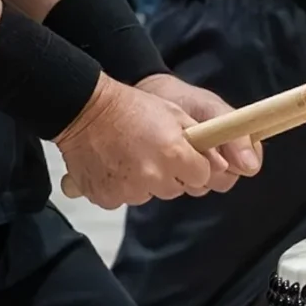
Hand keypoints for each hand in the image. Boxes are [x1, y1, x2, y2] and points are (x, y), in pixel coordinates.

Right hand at [57, 75, 241, 207]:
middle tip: (153, 151)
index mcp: (175, 155)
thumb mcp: (174, 114)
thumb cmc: (131, 107)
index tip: (184, 154)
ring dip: (145, 181)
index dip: (195, 165)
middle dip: (171, 174)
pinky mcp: (107, 198)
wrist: (84, 110)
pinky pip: (123, 199)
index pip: (202, 177)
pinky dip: (120, 186)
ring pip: (150, 194)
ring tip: (130, 154)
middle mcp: (154, 177)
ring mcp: (129, 190)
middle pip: (177, 189)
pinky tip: (114, 163)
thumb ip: (202, 141)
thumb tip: (222, 165)